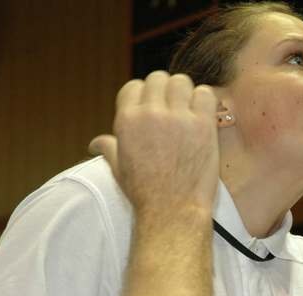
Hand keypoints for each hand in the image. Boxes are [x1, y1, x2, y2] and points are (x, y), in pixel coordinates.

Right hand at [89, 71, 218, 216]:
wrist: (172, 210)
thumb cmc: (145, 193)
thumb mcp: (119, 168)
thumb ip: (109, 148)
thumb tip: (96, 143)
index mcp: (127, 120)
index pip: (134, 86)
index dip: (144, 95)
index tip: (153, 108)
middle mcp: (150, 113)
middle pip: (158, 79)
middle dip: (165, 90)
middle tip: (174, 108)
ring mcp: (178, 118)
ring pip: (182, 81)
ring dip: (186, 93)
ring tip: (189, 110)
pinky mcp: (203, 125)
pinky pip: (206, 95)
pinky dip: (205, 101)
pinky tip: (204, 116)